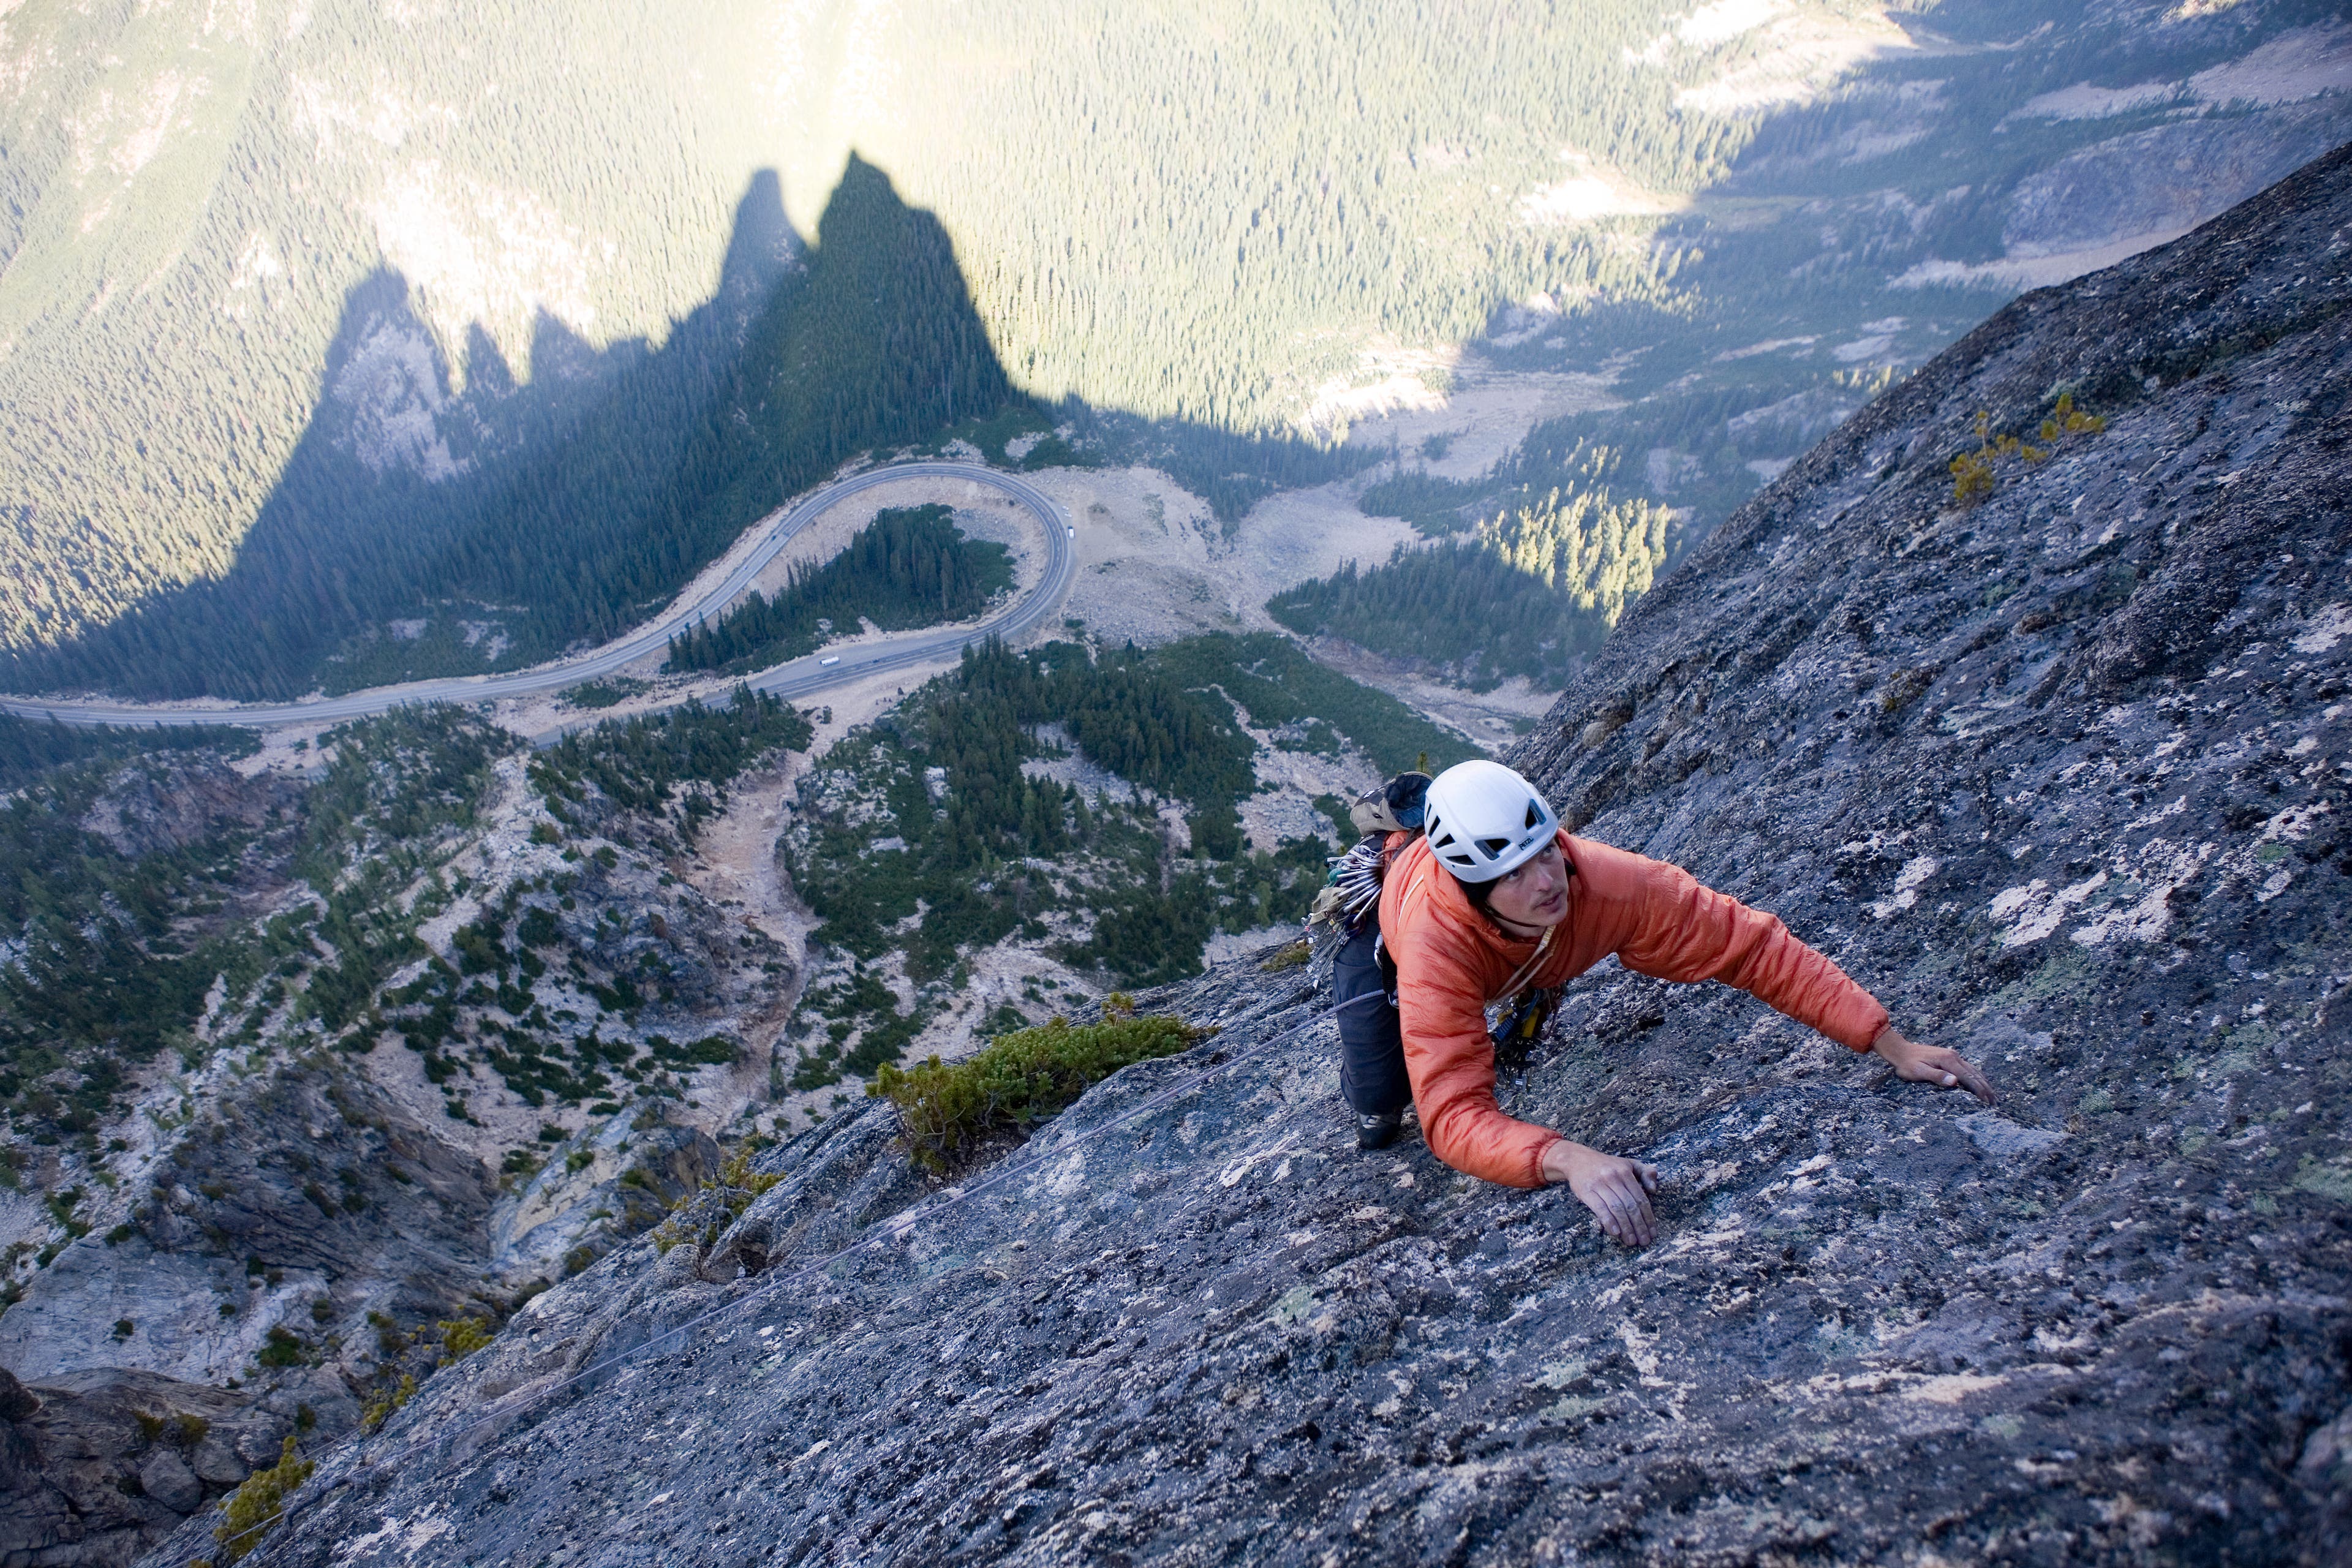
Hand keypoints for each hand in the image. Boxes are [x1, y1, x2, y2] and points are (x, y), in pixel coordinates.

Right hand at [1542, 1140, 1659, 1245]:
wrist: (1576, 1159)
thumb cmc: (1606, 1164)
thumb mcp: (1628, 1163)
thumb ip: (1645, 1172)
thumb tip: (1654, 1189)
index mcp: (1625, 1171)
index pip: (1640, 1198)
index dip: (1648, 1217)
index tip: (1652, 1232)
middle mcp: (1613, 1177)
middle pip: (1630, 1205)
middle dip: (1639, 1226)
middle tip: (1644, 1241)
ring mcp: (1599, 1184)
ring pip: (1617, 1208)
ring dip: (1626, 1227)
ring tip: (1631, 1241)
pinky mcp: (1586, 1191)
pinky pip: (1600, 1208)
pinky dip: (1609, 1221)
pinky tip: (1615, 1232)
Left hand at [1871, 1027, 1995, 1105]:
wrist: (1900, 1050)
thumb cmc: (1907, 1064)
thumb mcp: (1918, 1072)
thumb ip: (1936, 1076)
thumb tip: (1955, 1082)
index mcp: (1948, 1060)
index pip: (1968, 1077)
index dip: (1979, 1090)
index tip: (1987, 1102)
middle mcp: (1954, 1056)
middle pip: (1975, 1074)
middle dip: (1986, 1089)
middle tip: (1995, 1103)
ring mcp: (1953, 1055)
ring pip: (1974, 1070)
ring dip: (1984, 1083)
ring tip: (1992, 1096)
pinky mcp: (1950, 1057)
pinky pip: (1969, 1068)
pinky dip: (1977, 1077)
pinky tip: (1980, 1083)